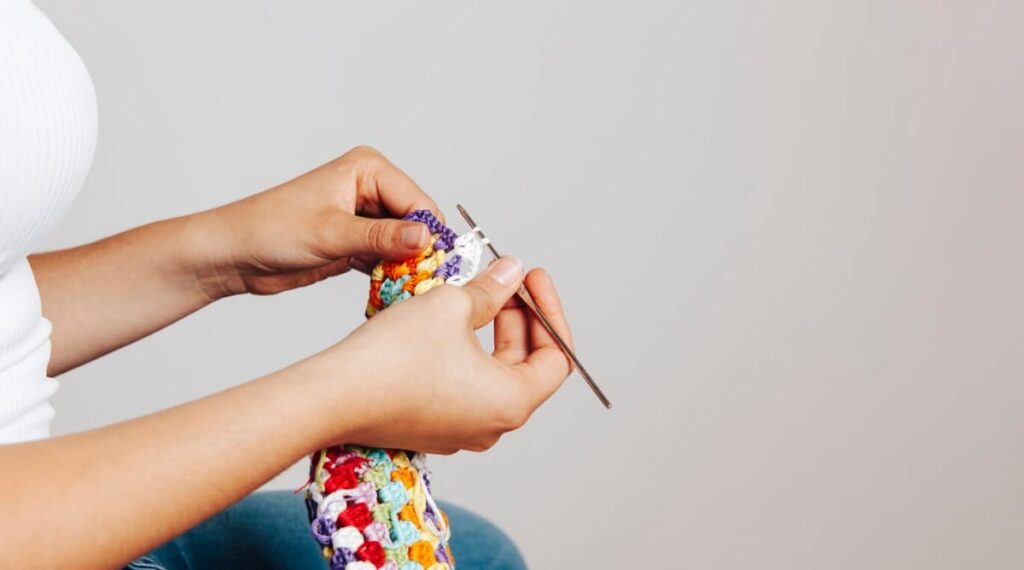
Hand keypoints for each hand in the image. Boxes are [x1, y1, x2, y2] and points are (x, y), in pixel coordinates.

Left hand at [194, 145, 440, 298]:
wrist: (234, 254)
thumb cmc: (271, 230)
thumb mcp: (332, 234)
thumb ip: (382, 237)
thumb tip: (426, 238)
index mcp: (367, 169)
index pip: (418, 201)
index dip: (429, 234)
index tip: (435, 268)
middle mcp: (370, 188)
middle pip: (416, 223)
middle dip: (419, 253)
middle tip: (421, 285)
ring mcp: (364, 217)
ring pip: (404, 244)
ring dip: (405, 267)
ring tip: (406, 290)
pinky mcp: (356, 242)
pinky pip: (388, 259)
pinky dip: (391, 275)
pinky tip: (389, 291)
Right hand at [300, 257, 574, 453]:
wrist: (332, 396)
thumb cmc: (393, 357)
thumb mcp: (452, 306)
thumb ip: (492, 289)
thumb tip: (512, 273)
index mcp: (512, 402)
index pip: (556, 357)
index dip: (548, 310)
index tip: (533, 278)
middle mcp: (492, 426)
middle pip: (525, 365)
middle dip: (518, 317)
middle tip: (503, 278)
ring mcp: (460, 431)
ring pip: (491, 374)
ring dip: (489, 332)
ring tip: (473, 293)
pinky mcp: (431, 426)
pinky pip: (462, 386)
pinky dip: (464, 352)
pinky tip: (445, 321)